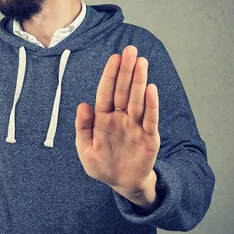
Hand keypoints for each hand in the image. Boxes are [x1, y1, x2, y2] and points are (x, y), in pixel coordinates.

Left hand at [75, 45, 159, 195]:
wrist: (122, 183)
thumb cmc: (103, 165)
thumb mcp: (86, 149)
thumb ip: (83, 128)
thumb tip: (82, 105)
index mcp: (104, 118)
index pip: (106, 92)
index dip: (110, 76)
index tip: (114, 58)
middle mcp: (121, 118)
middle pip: (123, 91)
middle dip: (126, 70)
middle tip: (131, 50)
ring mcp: (136, 126)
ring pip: (137, 100)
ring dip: (139, 81)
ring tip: (142, 62)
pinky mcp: (149, 137)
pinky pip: (150, 118)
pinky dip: (151, 104)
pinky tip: (151, 89)